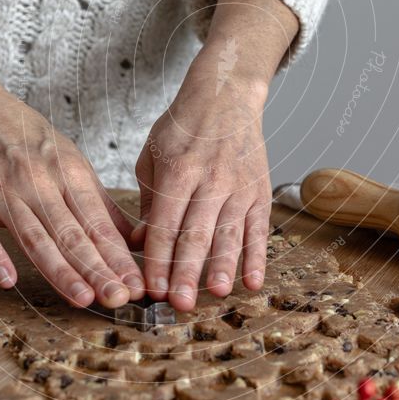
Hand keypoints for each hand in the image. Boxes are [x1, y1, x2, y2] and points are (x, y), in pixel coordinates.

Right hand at [0, 63, 144, 306]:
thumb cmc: (29, 136)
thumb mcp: (71, 159)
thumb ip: (99, 202)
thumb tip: (132, 238)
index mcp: (69, 171)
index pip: (98, 222)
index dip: (117, 256)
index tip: (136, 283)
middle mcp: (39, 181)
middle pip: (71, 233)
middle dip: (97, 269)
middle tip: (119, 298)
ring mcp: (4, 190)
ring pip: (35, 236)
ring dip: (58, 270)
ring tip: (82, 297)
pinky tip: (8, 279)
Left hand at [133, 67, 271, 309]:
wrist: (226, 96)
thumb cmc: (183, 127)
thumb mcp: (153, 155)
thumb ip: (149, 201)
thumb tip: (139, 243)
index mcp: (178, 170)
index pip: (166, 223)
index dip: (158, 259)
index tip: (151, 288)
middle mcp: (211, 179)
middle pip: (197, 233)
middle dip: (187, 272)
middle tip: (179, 303)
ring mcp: (239, 186)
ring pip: (230, 233)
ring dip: (223, 267)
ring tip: (217, 294)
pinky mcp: (259, 190)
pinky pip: (259, 229)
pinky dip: (257, 256)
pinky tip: (253, 281)